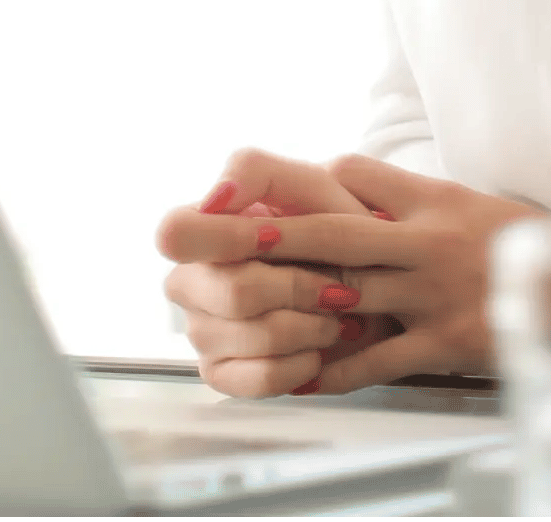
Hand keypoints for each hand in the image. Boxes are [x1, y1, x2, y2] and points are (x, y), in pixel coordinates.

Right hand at [155, 149, 396, 397]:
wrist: (374, 291)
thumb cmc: (339, 229)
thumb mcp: (312, 186)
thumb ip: (258, 173)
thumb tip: (215, 198)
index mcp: (199, 226)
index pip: (175, 234)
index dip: (226, 239)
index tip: (277, 238)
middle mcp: (189, 280)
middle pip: (232, 292)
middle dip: (299, 288)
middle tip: (337, 287)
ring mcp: (201, 330)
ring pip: (254, 336)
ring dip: (312, 327)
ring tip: (335, 316)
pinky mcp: (221, 372)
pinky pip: (259, 378)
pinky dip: (303, 364)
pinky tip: (317, 349)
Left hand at [253, 155, 541, 392]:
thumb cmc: (523, 246)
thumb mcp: (470, 203)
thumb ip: (413, 199)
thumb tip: (353, 185)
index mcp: (433, 200)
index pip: (356, 175)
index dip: (307, 181)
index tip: (256, 189)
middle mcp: (426, 240)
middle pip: (333, 230)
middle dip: (271, 233)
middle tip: (215, 232)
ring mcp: (432, 293)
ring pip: (346, 292)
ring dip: (288, 301)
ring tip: (236, 304)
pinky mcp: (443, 341)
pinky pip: (377, 358)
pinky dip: (335, 371)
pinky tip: (299, 377)